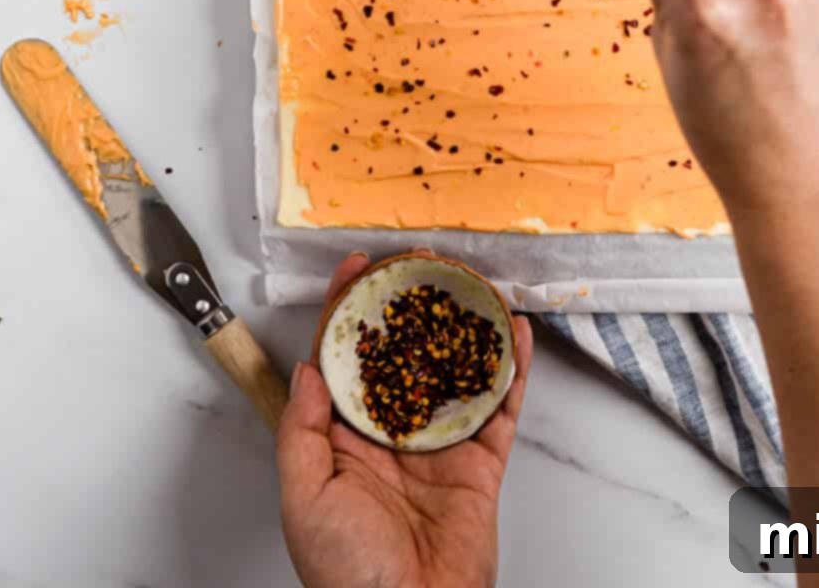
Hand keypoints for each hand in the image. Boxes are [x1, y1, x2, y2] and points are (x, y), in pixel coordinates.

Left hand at [278, 253, 532, 587]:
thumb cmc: (348, 578)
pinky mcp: (481, 462)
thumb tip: (309, 368)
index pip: (344, 359)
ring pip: (454, 369)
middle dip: (412, 305)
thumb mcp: (304, 500)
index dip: (348, 309)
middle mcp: (392, 434)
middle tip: (423, 263)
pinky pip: (501, 406)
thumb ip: (302, 432)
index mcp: (344, 440)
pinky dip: (512, 368)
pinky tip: (516, 333)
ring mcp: (440, 445)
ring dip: (463, 325)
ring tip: (470, 282)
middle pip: (404, 353)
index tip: (358, 267)